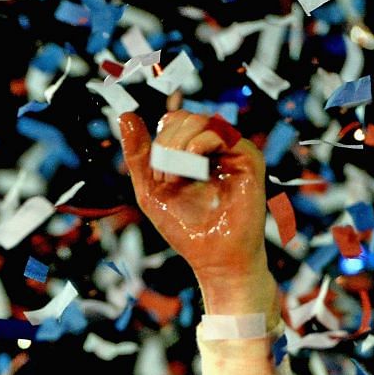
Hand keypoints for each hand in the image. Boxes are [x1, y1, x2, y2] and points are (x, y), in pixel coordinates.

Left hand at [119, 108, 273, 312]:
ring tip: (176, 177)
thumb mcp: (150, 190)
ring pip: (200, 121)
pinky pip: (220, 133)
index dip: (159, 140)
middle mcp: (216, 148)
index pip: (174, 121)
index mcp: (195, 152)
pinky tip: (191, 168)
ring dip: (178, 146)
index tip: (157, 174)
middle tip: (165, 177)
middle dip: (166, 144)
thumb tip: (125, 116)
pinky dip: (198, 145)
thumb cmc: (185, 228)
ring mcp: (233, 151)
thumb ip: (138, 155)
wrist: (214, 258)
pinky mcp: (248, 158)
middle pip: (184, 118)